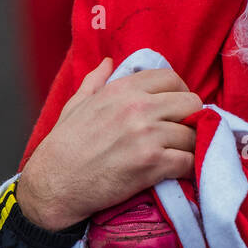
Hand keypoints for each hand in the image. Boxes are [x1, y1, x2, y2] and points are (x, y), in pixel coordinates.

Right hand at [16, 60, 202, 230]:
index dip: (179, 93)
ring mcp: (147, 135)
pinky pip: (189, 161)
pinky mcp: (152, 164)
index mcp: (123, 89)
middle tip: (182, 131)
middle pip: (191, 103)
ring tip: (181, 153)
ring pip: (193, 133)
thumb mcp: (77, 104)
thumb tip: (108, 62)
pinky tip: (181, 171)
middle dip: (191, 117)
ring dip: (191, 145)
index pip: (172, 78)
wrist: (53, 185)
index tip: (175, 108)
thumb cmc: (63, 145)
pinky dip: (190, 167)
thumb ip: (96, 81)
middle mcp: (139, 107)